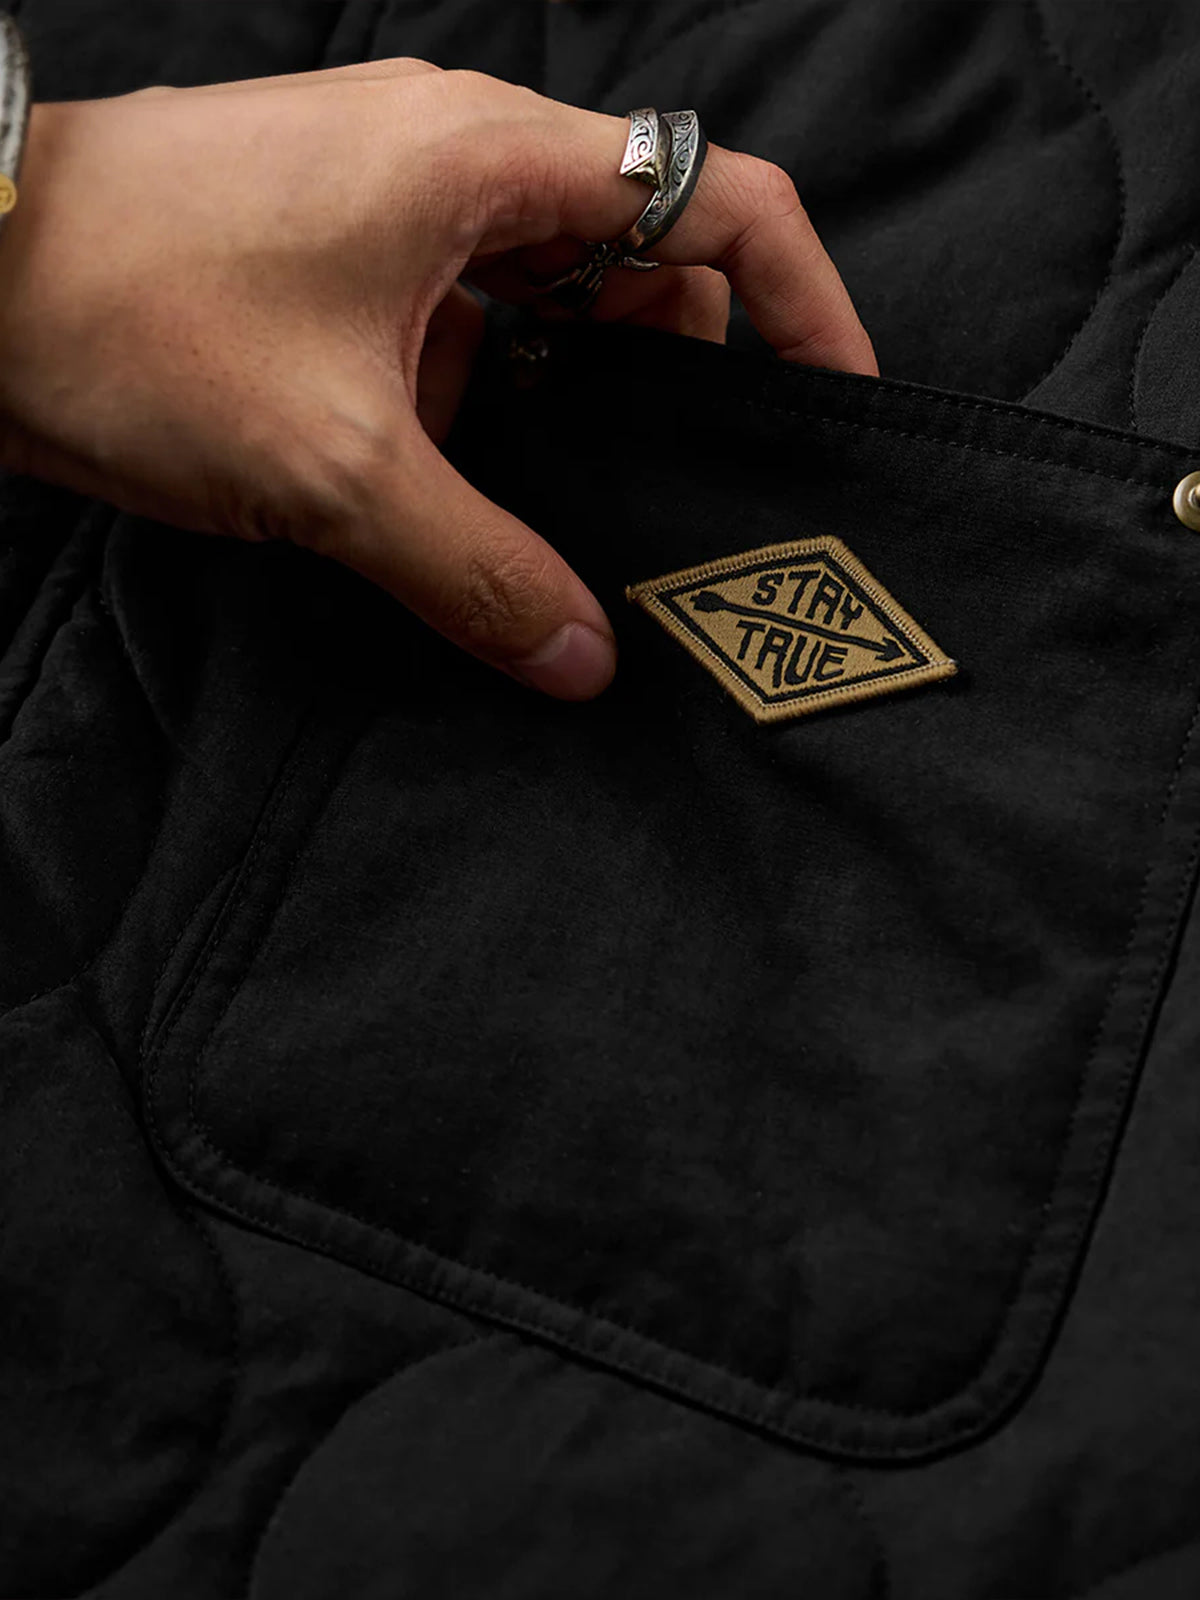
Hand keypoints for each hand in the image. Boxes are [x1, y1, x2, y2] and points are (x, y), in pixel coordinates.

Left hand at [0, 61, 876, 699]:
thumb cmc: (132, 313)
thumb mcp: (332, 467)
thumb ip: (476, 569)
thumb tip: (581, 659)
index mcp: (487, 162)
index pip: (716, 197)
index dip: (801, 300)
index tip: (834, 403)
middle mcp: (459, 167)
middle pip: (649, 256)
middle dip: (692, 374)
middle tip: (702, 499)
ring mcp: (399, 215)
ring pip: (558, 302)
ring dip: (589, 403)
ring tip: (606, 518)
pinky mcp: (350, 269)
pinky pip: (474, 331)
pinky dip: (505, 409)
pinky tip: (498, 502)